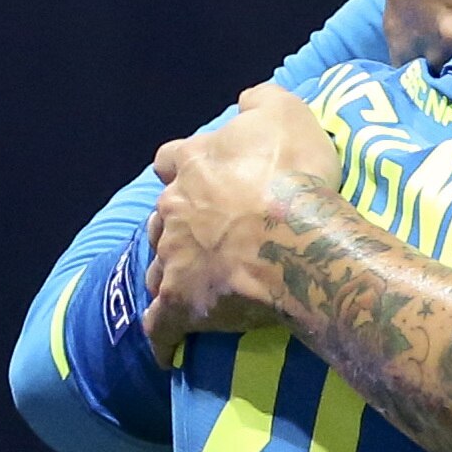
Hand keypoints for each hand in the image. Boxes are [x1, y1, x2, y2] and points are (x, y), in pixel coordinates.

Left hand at [142, 83, 342, 357]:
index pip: (170, 158)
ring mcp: (172, 259)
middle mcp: (171, 209)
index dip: (184, 166)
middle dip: (179, 223)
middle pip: (162, 215)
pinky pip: (160, 327)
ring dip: (171, 272)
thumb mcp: (286, 112)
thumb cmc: (293, 173)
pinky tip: (169, 350)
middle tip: (211, 233)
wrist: (294, 237)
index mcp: (192, 164)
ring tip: (195, 284)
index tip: (201, 175)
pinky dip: (163, 337)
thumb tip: (244, 100)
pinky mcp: (180, 305)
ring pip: (157, 267)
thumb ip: (261, 101)